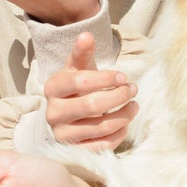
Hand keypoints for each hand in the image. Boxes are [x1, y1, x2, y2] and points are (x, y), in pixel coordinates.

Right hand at [44, 33, 134, 152]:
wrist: (65, 116)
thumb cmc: (76, 88)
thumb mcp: (77, 68)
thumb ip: (82, 53)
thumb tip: (86, 35)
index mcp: (52, 88)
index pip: (80, 81)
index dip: (106, 78)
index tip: (124, 76)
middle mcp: (53, 113)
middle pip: (92, 105)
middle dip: (118, 96)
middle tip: (133, 89)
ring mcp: (63, 134)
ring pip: (100, 127)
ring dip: (124, 115)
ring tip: (134, 105)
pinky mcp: (74, 151)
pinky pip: (102, 146)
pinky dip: (118, 134)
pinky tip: (125, 123)